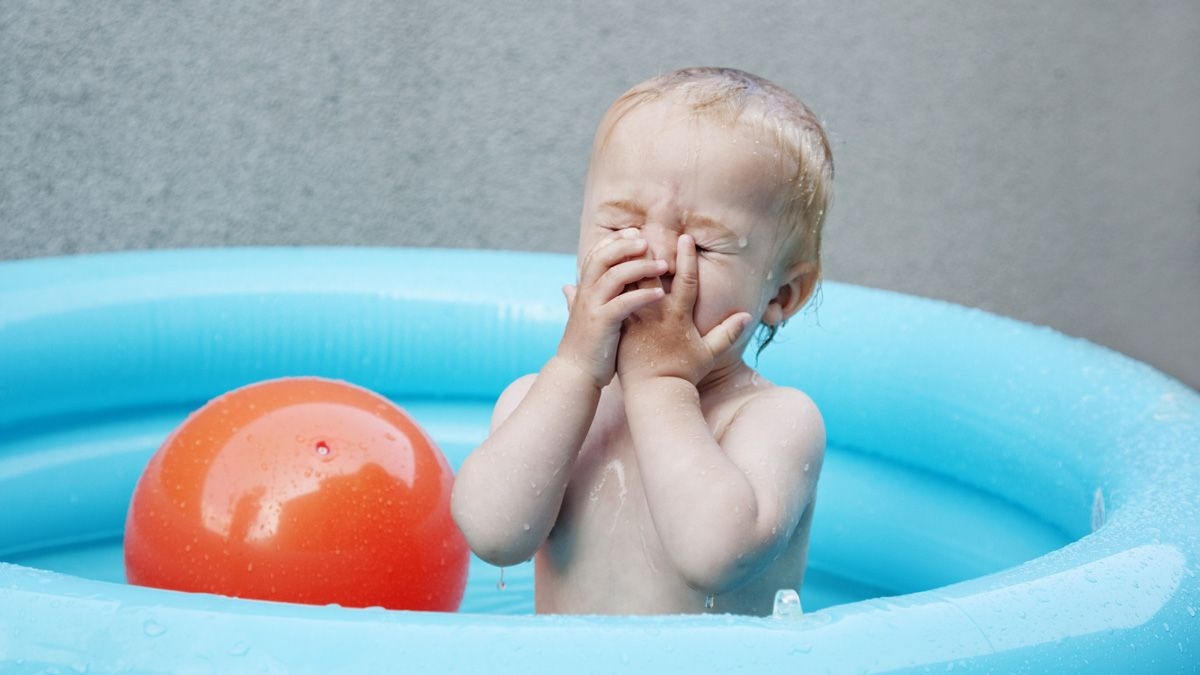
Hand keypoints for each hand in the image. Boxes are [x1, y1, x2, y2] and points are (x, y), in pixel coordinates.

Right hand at [558, 228, 668, 387]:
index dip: (615, 241)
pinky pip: (624, 303)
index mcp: (584, 289)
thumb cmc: (584, 347)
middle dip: (626, 245)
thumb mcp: (580, 317)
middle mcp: (585, 294)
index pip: (596, 253)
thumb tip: (566, 287)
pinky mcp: (602, 324)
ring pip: (615, 276)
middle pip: (603, 257)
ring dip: (640, 267)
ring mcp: (593, 308)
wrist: (575, 375)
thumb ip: (576, 299)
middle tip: (648, 241)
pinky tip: (660, 294)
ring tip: (664, 265)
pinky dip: (642, 296)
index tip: (636, 234)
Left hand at [617, 235, 751, 385]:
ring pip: (627, 285)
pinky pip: (613, 300)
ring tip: (622, 244)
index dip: (686, 258)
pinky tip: (604, 270)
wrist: (654, 394)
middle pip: (650, 276)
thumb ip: (728, 333)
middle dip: (648, 252)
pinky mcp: (620, 328)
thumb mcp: (709, 354)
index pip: (684, 280)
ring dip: (626, 264)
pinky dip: (610, 284)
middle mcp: (655, 315)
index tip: (684, 237)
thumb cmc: (684, 374)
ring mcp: (635, 320)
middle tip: (644, 228)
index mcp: (678, 316)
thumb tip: (747, 315)